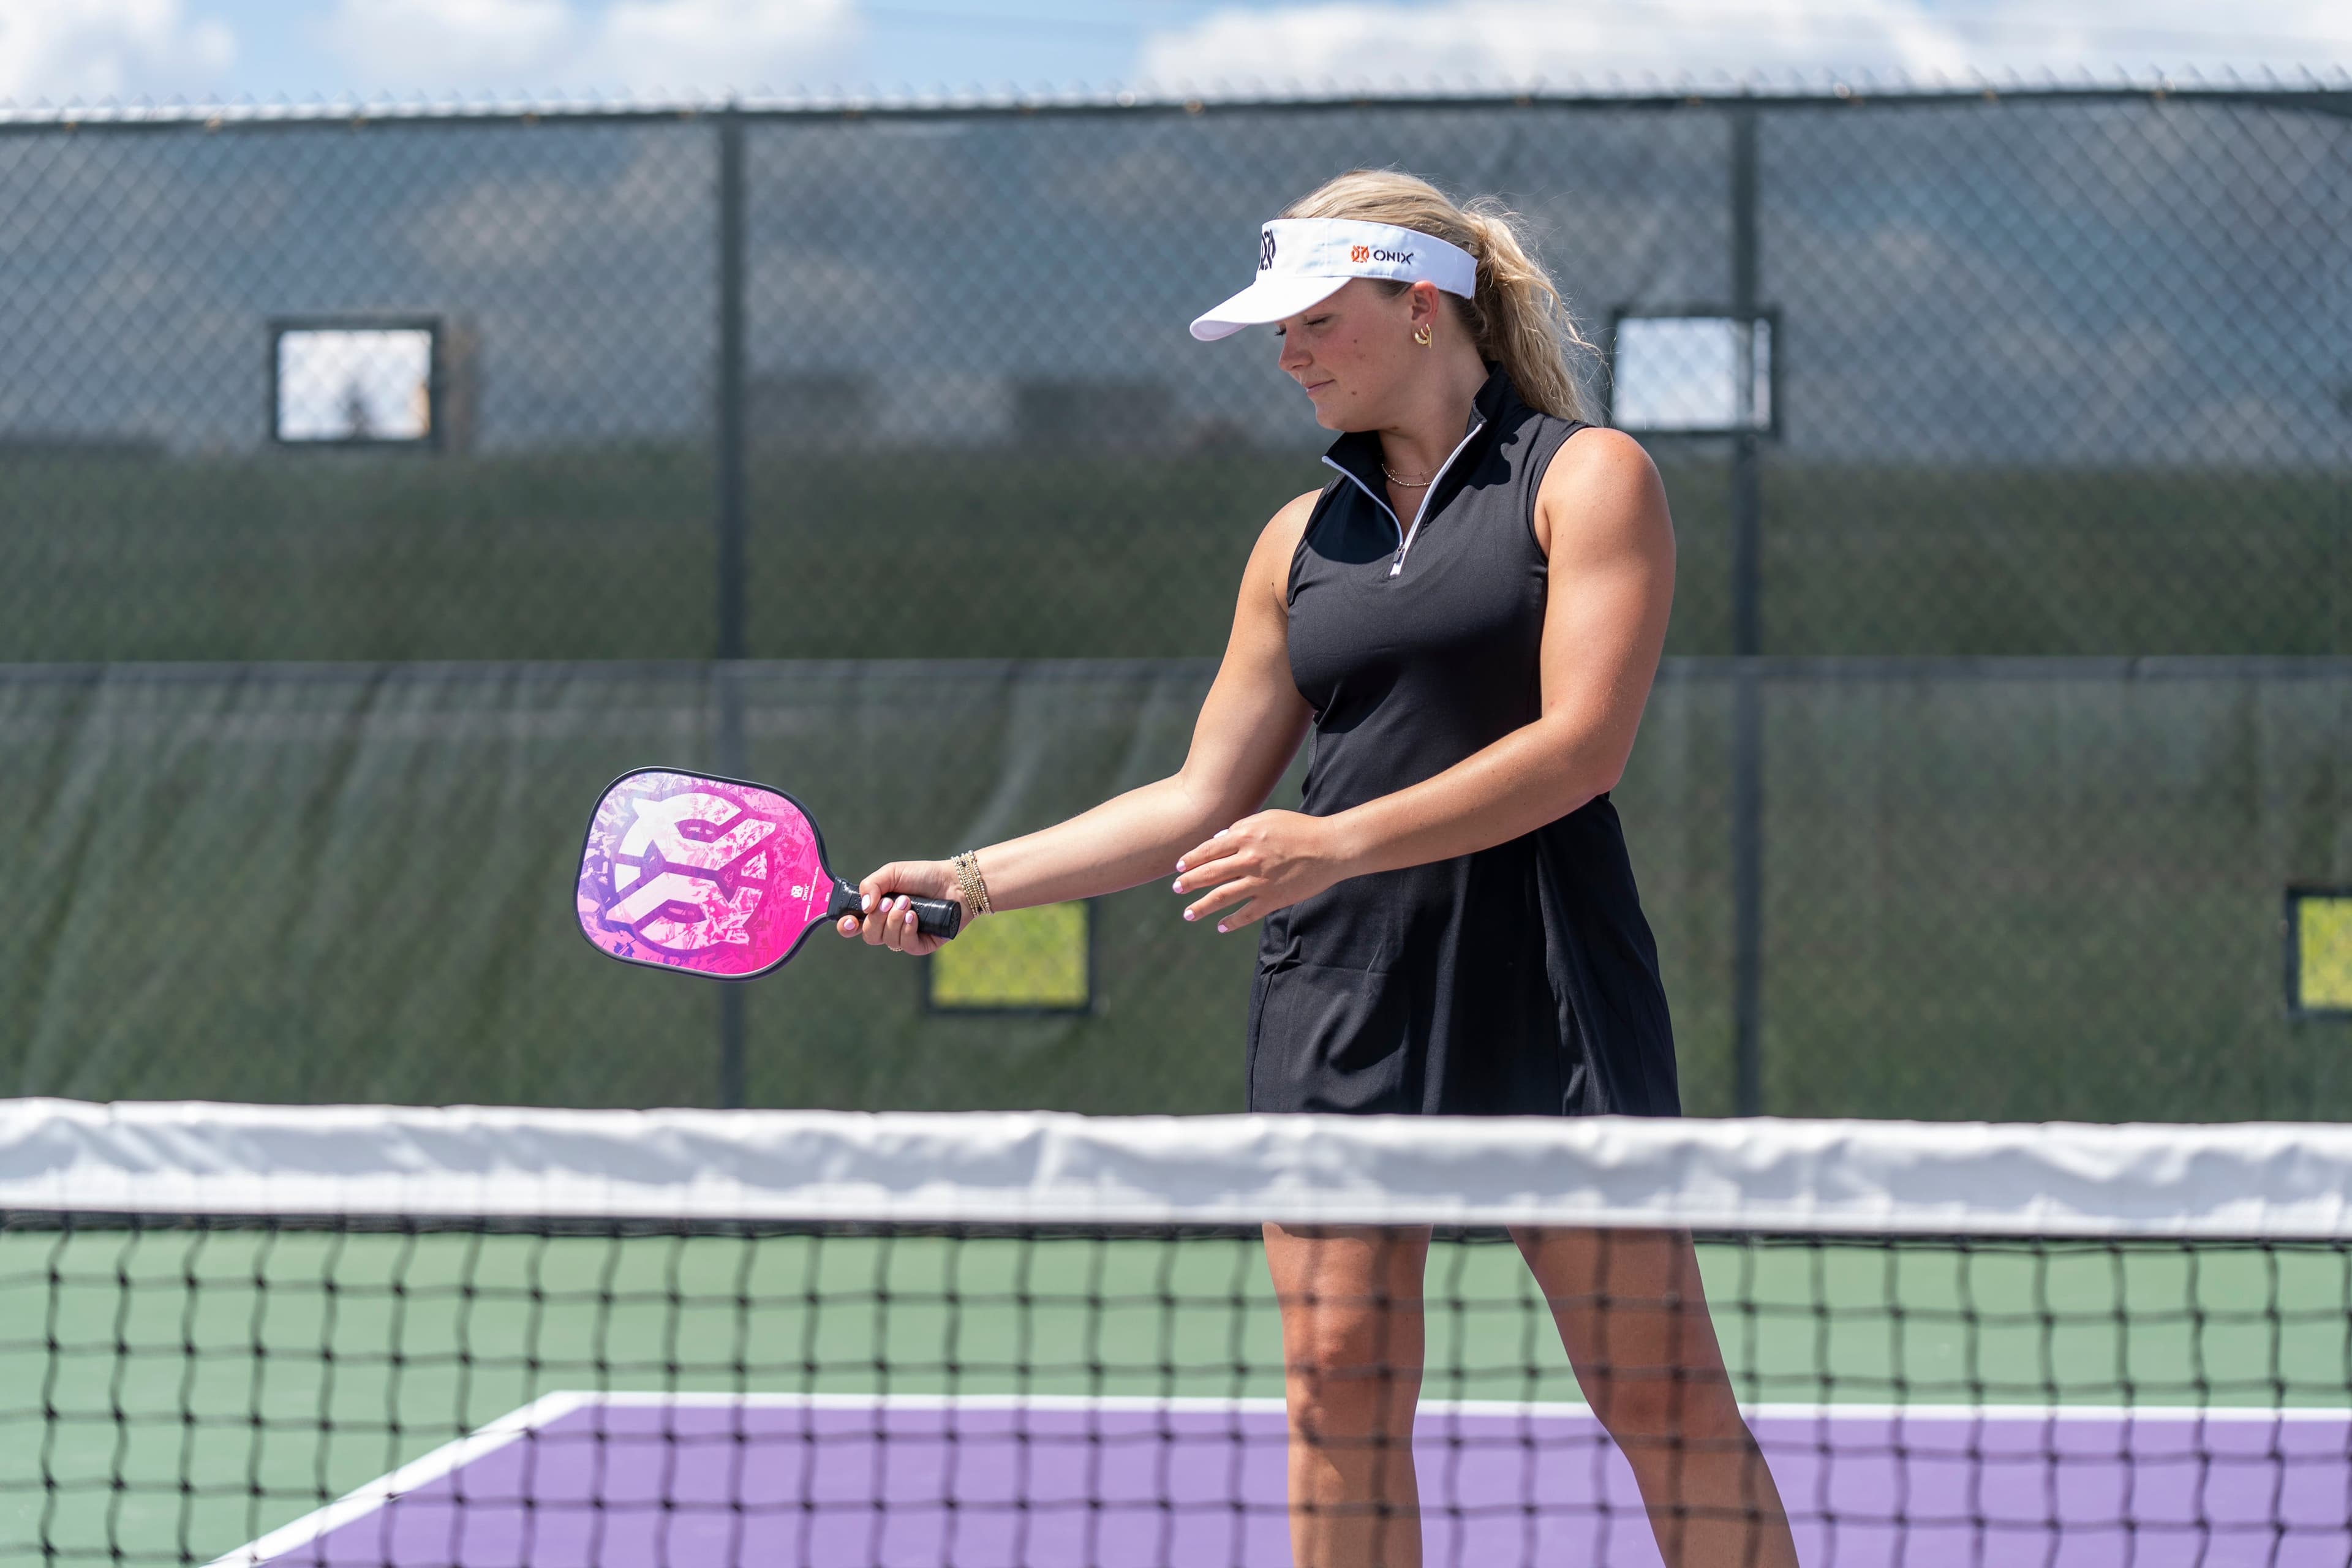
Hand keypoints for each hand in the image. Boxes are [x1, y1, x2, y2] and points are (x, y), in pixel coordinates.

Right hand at [837, 859, 961, 956]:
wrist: (953, 882)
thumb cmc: (922, 876)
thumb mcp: (892, 873)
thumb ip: (870, 885)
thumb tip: (863, 908)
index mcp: (876, 909)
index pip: (852, 925)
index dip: (846, 927)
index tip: (851, 921)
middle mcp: (888, 925)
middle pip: (868, 935)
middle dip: (877, 918)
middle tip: (891, 901)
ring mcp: (904, 936)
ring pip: (886, 939)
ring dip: (895, 919)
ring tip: (909, 903)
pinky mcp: (921, 945)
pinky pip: (905, 945)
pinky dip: (907, 930)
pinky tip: (915, 917)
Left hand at [1171, 811, 1349, 932]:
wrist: (1330, 847)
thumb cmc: (1300, 829)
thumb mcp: (1268, 818)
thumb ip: (1240, 828)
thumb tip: (1217, 839)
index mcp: (1245, 836)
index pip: (1209, 850)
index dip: (1191, 859)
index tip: (1178, 867)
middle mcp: (1249, 859)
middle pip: (1209, 874)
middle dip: (1189, 882)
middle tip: (1176, 889)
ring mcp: (1260, 881)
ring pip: (1222, 896)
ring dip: (1202, 906)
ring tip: (1188, 913)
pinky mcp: (1273, 899)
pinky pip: (1247, 913)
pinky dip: (1232, 922)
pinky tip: (1220, 927)